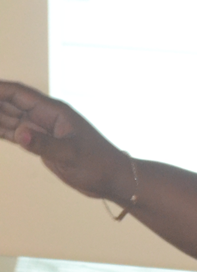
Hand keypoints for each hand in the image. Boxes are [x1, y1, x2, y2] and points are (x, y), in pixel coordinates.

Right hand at [0, 81, 131, 200]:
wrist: (111, 178)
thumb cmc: (97, 165)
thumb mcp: (71, 156)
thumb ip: (44, 145)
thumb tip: (19, 134)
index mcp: (54, 112)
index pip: (18, 93)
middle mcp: (45, 117)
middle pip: (9, 102)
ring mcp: (42, 130)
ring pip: (8, 117)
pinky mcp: (40, 143)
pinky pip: (14, 132)